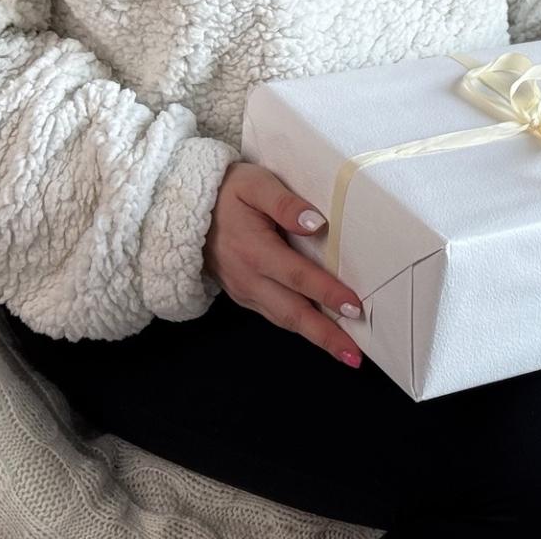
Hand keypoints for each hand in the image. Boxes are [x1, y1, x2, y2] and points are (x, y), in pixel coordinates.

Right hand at [204, 160, 366, 367]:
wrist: (185, 207)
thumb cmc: (227, 191)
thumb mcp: (255, 183)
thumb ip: (284, 203)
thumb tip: (316, 223)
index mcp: (254, 251)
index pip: (298, 276)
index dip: (327, 293)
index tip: (355, 306)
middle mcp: (248, 279)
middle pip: (292, 313)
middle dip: (325, 336)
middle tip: (355, 356)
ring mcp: (243, 290)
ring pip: (283, 319)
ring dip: (314, 337)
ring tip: (345, 351)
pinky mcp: (242, 294)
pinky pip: (274, 314)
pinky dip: (298, 326)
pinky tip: (319, 331)